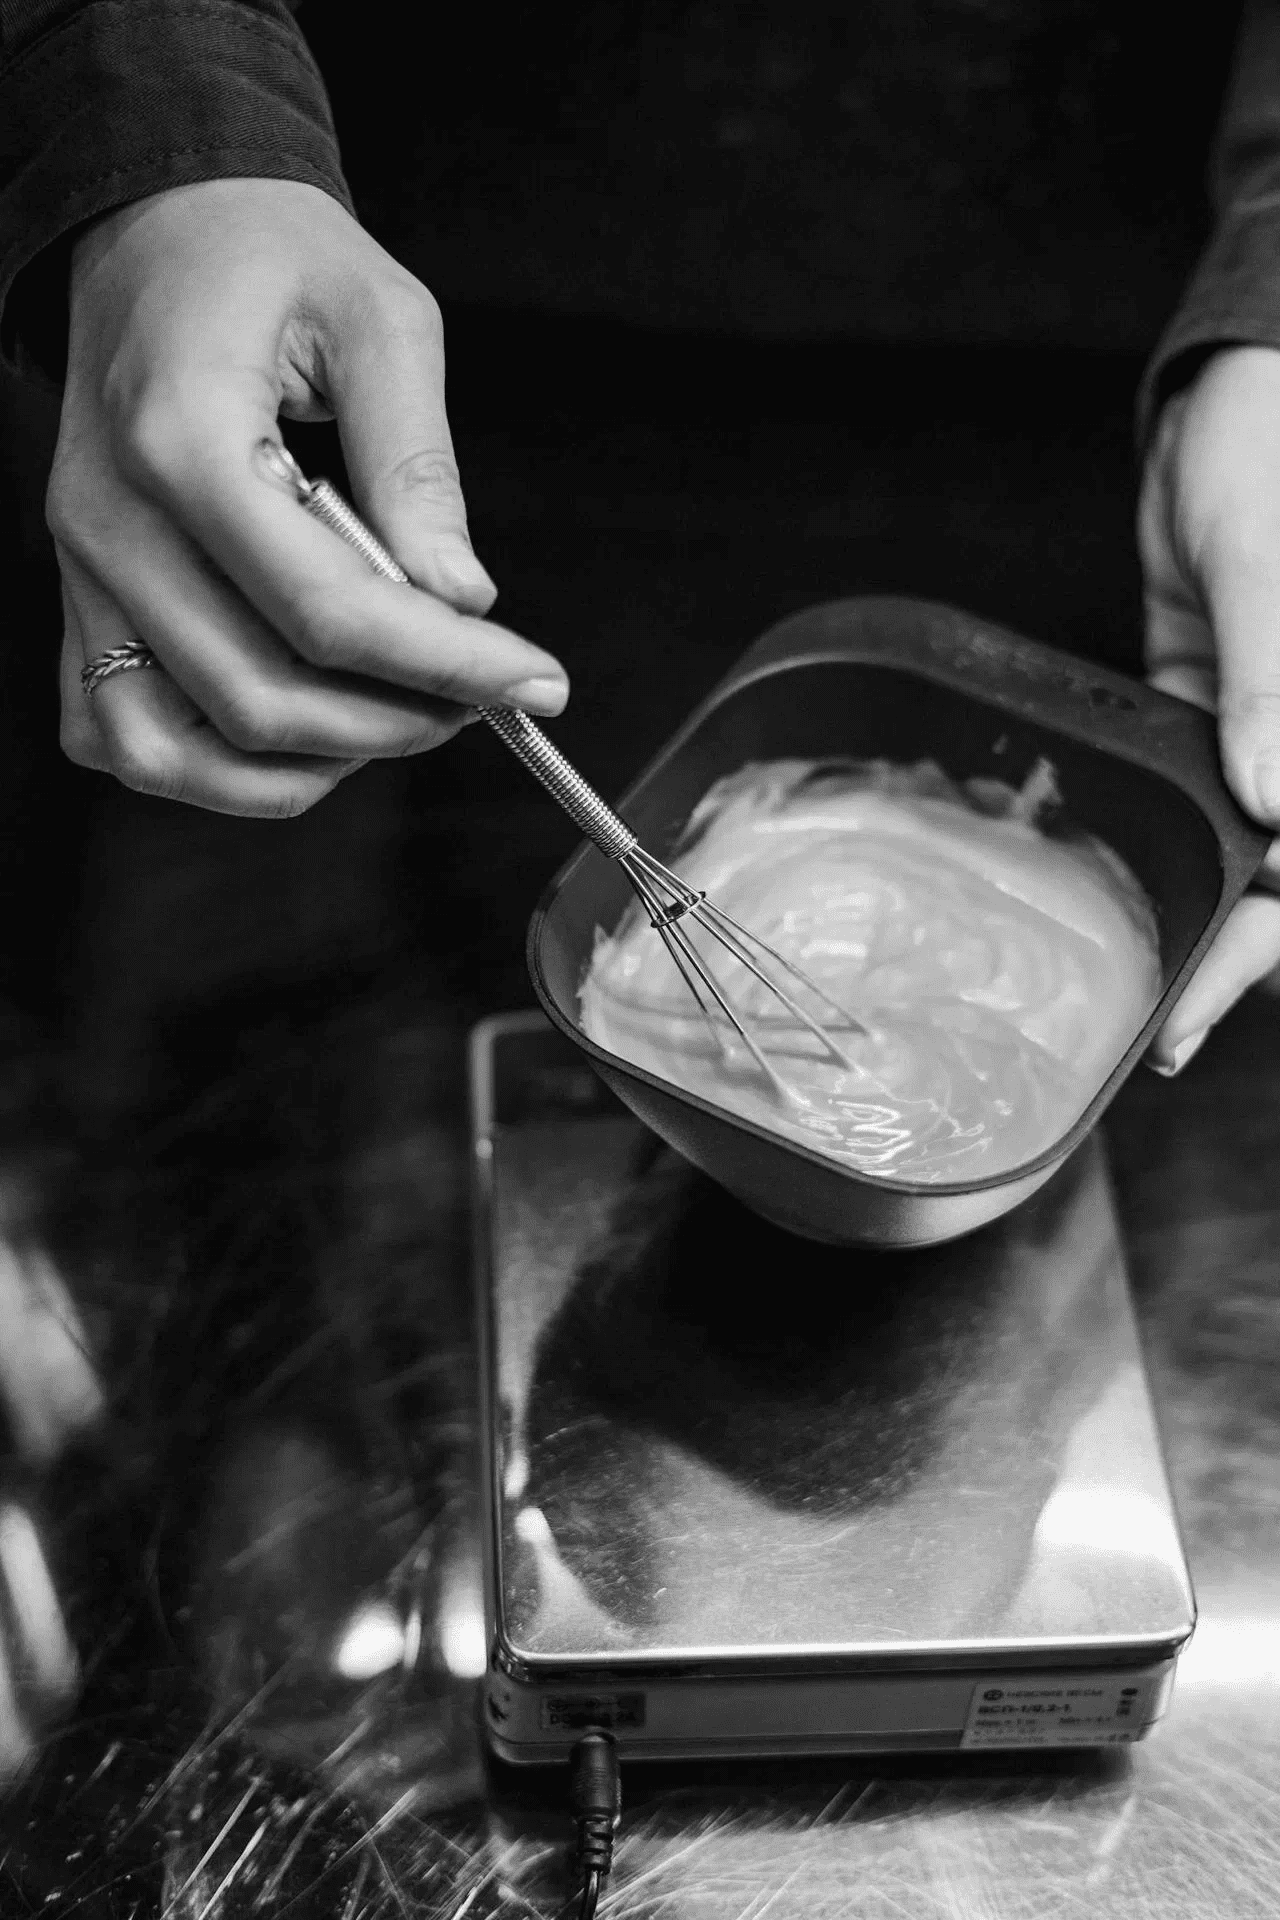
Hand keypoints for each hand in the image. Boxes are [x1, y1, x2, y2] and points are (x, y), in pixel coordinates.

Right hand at [51, 179, 568, 816]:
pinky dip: (212, 771)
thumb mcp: (381, 320)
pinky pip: (120, 740)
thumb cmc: (264, 256)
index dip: (448, 666)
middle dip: (396, 722)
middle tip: (478, 696)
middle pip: (263, 697)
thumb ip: (418, 467)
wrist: (156, 225)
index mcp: (183, 438)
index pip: (330, 612)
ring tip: (394, 717)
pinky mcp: (78, 598)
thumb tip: (460, 597)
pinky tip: (297, 736)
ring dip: (308, 765)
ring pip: (181, 750)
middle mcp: (113, 521)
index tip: (534, 680)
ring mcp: (83, 571)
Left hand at [1138, 345, 1279, 1072]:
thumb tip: (1277, 802)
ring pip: (1240, 850)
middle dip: (1235, 959)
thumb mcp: (1270, 566)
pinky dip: (1170, 844)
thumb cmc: (1271, 456)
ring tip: (1142, 993)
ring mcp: (1261, 732)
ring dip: (1202, 918)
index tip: (1206, 1008)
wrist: (1227, 397)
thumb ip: (1273, 683)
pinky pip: (1195, 793)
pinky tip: (1127, 896)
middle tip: (1162, 1035)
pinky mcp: (1206, 709)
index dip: (1268, 942)